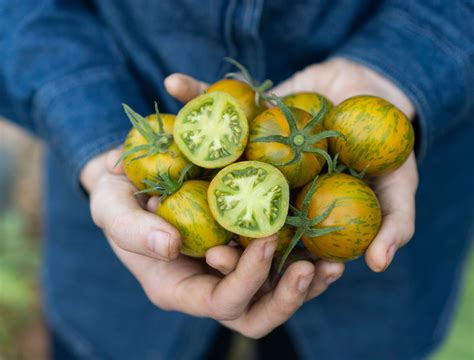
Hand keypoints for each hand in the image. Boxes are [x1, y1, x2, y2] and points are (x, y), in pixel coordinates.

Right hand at [80, 121, 342, 339]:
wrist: (132, 179)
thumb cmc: (117, 194)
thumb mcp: (109, 207)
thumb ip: (131, 229)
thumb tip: (170, 246)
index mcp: (177, 287)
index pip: (220, 301)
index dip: (247, 279)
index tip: (266, 237)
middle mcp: (208, 286)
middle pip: (254, 315)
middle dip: (286, 298)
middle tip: (310, 267)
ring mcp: (229, 271)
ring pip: (274, 297)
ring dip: (306, 285)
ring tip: (332, 263)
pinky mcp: (245, 249)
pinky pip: (279, 266)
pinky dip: (304, 259)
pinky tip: (324, 243)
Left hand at [166, 57, 417, 271]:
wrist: (374, 89)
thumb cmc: (388, 148)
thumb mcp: (400, 187)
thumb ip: (395, 225)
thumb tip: (380, 264)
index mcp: (291, 220)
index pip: (264, 250)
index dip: (241, 259)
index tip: (219, 259)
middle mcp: (263, 190)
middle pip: (226, 212)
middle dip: (197, 218)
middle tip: (168, 217)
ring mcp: (250, 154)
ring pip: (211, 159)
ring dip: (181, 153)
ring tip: (157, 155)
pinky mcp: (244, 118)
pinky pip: (217, 108)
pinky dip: (196, 93)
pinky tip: (174, 83)